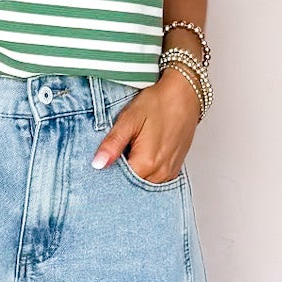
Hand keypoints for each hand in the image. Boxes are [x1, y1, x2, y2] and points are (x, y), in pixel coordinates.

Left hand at [91, 69, 200, 183]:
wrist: (184, 95)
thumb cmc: (158, 103)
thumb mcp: (129, 119)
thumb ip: (113, 144)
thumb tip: (97, 164)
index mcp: (147, 163)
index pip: (119, 182)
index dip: (107, 174)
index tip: (103, 161)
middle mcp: (161, 173)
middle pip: (131, 186)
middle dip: (120, 175)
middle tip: (115, 154)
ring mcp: (169, 173)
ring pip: (143, 184)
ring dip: (133, 174)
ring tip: (130, 152)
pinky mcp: (174, 170)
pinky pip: (154, 180)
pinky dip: (144, 173)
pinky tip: (141, 156)